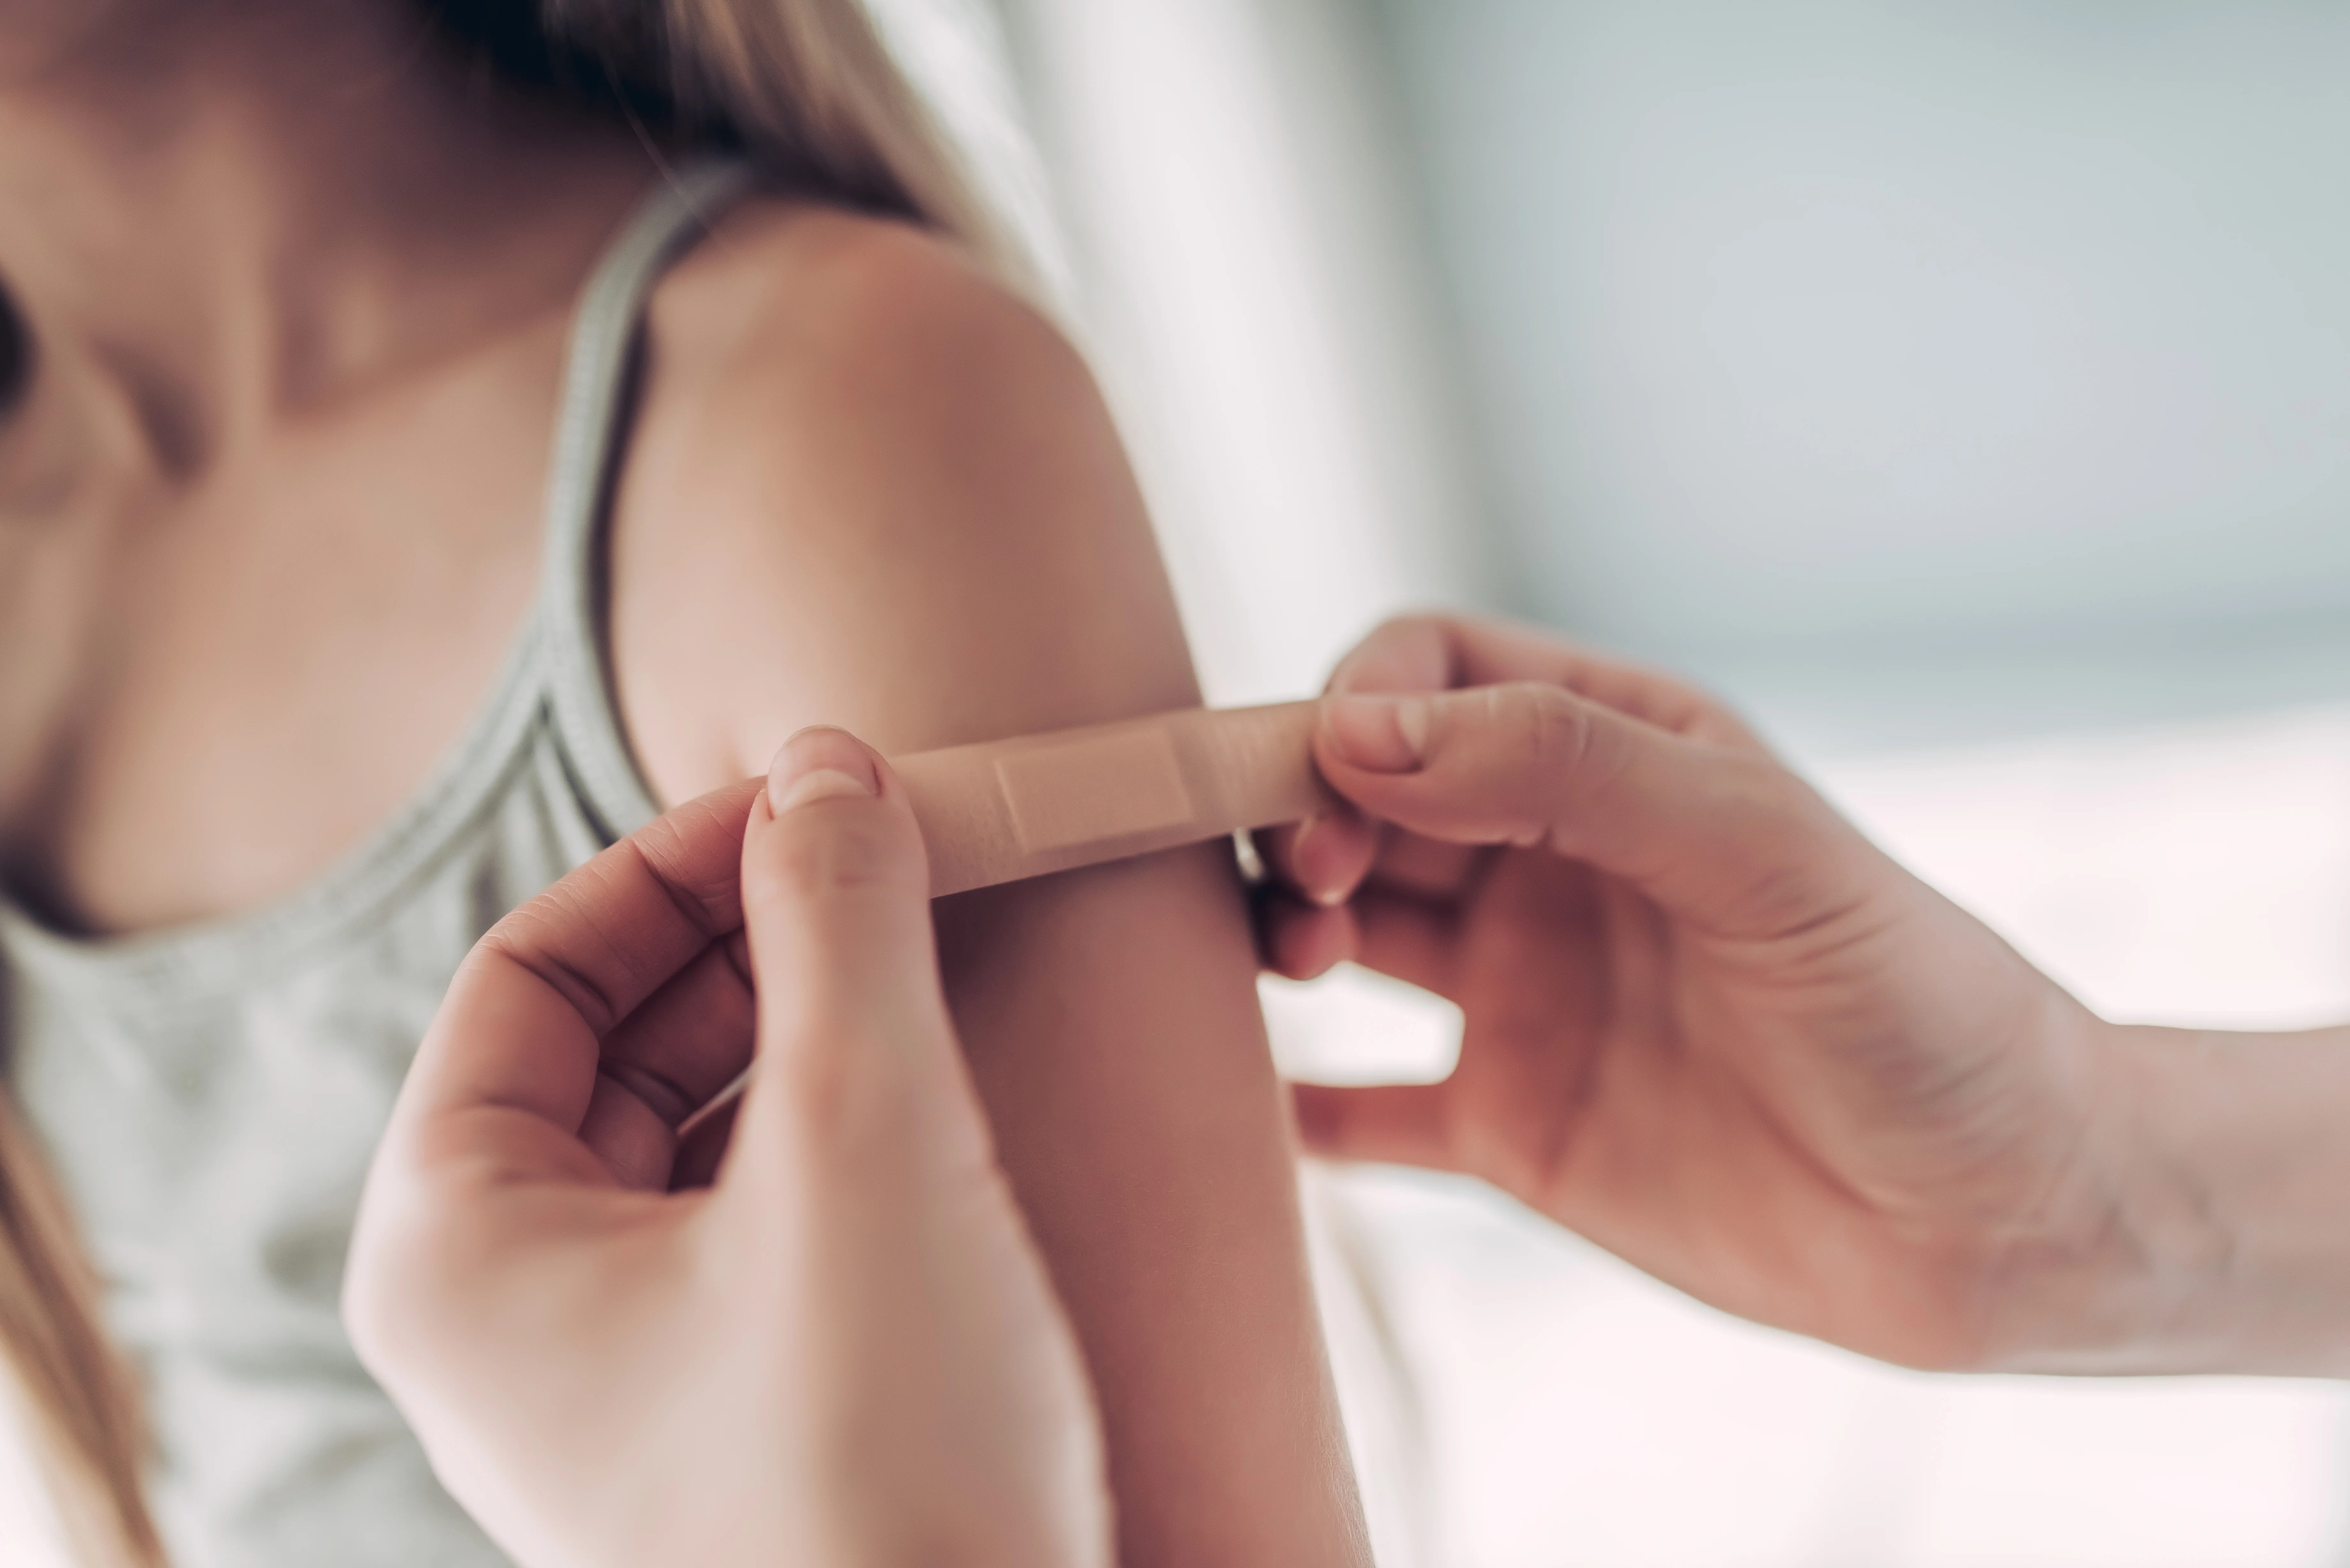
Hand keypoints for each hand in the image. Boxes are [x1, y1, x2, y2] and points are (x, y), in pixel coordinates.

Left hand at [344, 729, 1109, 1567]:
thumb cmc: (884, 1451)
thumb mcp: (865, 1141)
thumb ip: (843, 927)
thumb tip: (833, 767)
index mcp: (453, 1247)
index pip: (530, 974)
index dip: (673, 859)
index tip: (815, 796)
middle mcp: (502, 1313)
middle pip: (606, 1045)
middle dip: (747, 935)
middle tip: (886, 856)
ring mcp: (609, 1371)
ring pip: (685, 1127)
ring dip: (800, 1021)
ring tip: (919, 952)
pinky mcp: (716, 1406)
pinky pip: (742, 1212)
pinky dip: (824, 1123)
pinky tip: (923, 1085)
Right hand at [1260, 615, 2166, 1371]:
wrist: (1999, 1215)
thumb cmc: (1917, 1002)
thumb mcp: (1758, 849)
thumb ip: (1567, 768)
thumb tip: (1362, 729)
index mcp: (1615, 757)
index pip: (1432, 674)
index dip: (1353, 703)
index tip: (1329, 771)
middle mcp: (1551, 864)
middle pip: (1359, 798)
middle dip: (1296, 815)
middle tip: (1305, 884)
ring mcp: (1524, 996)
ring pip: (1343, 932)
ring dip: (1276, 931)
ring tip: (1291, 965)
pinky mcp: (1514, 1127)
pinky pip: (1371, 1109)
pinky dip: (1298, 1105)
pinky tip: (1245, 1103)